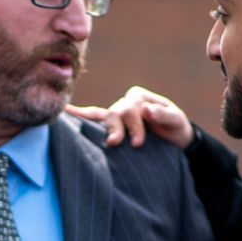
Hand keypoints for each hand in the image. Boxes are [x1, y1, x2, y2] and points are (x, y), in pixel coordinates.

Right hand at [69, 86, 194, 149]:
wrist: (174, 140)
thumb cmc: (176, 128)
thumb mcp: (176, 121)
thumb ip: (163, 115)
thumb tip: (147, 110)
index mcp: (139, 97)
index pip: (131, 108)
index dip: (134, 125)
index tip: (139, 142)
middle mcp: (125, 103)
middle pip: (116, 113)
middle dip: (117, 128)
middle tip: (117, 143)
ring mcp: (117, 114)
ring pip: (104, 117)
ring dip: (104, 129)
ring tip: (103, 141)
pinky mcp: (112, 126)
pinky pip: (94, 118)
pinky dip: (80, 115)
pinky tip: (65, 113)